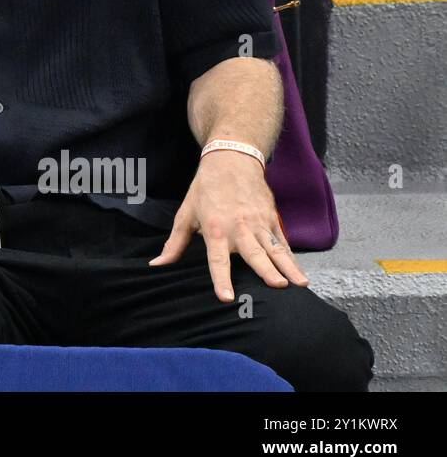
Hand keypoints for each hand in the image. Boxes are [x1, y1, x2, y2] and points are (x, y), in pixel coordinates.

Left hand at [149, 149, 308, 301]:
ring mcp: (259, 223)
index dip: (221, 278)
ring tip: (300, 284)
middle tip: (278, 286)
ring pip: (275, 249)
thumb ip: (175, 243)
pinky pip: (283, 242)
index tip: (227, 297)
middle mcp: (239, 228)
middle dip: (267, 271)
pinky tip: (299, 273)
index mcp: (215, 229)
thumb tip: (157, 265)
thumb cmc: (205, 189)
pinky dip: (292, 257)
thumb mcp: (186, 214)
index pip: (218, 259)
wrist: (232, 160)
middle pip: (254, 254)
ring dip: (288, 266)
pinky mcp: (272, 219)